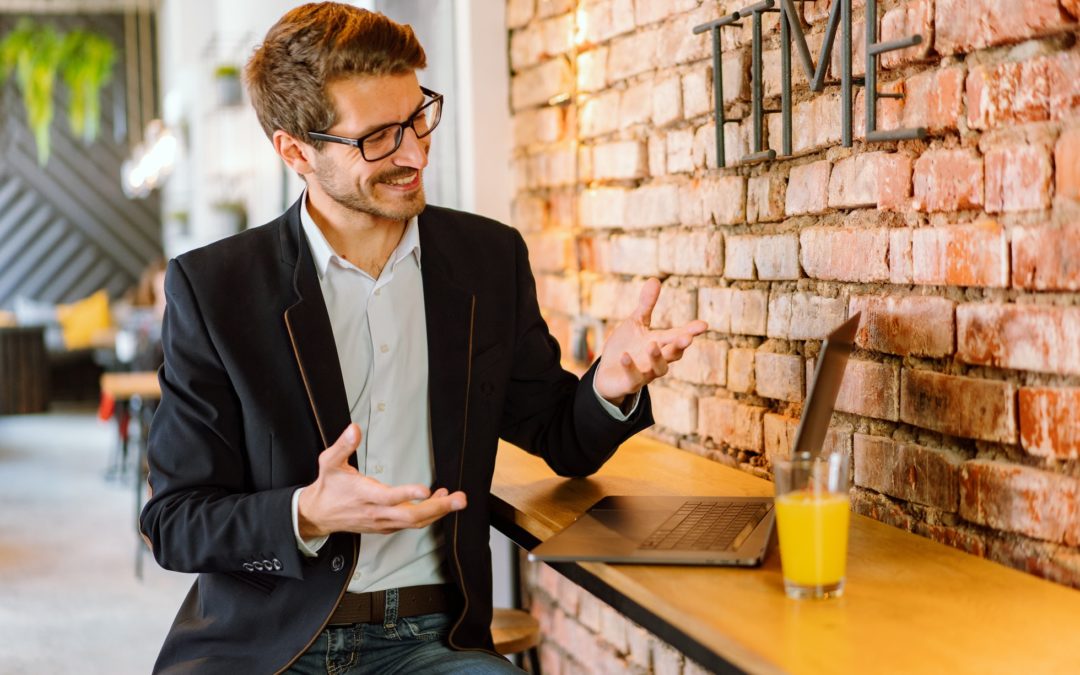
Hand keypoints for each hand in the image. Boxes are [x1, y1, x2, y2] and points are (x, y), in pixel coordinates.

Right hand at [297, 424, 466, 537]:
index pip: (389, 498)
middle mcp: (377, 513)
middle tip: (460, 499)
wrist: (318, 515)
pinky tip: (439, 499)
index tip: (426, 489)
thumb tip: (354, 428)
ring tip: (456, 499)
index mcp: (365, 496)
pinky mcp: (386, 526)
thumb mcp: (329, 462)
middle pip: (412, 516)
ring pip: (415, 522)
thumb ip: (343, 446)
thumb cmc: (328, 487)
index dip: (408, 495)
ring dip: (438, 511)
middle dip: (439, 508)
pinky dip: (428, 514)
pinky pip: (411, 523)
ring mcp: (383, 523)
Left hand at [594, 278, 706, 406]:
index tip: (703, 324)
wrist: (607, 373)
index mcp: (661, 343)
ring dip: (657, 357)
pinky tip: (624, 355)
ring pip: (658, 369)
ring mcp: (645, 373)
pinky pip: (633, 377)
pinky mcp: (631, 383)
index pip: (678, 335)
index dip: (691, 330)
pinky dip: (630, 367)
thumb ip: (647, 305)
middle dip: (680, 345)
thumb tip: (655, 279)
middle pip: (673, 353)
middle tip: (687, 338)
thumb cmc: (626, 346)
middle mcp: (657, 359)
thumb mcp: (636, 323)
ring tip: (652, 345)